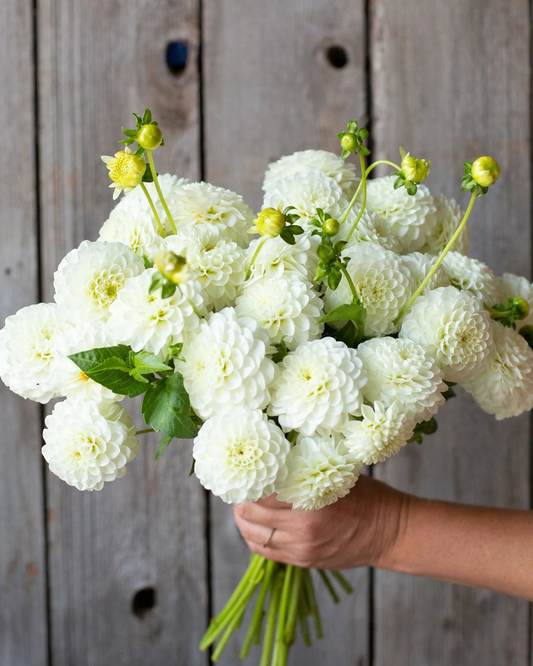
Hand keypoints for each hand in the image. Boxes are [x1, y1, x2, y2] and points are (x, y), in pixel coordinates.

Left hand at [233, 475, 408, 569]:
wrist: (390, 531)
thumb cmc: (365, 495)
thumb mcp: (335, 471)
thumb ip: (304, 468)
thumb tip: (273, 453)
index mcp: (310, 499)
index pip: (261, 489)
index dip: (248, 478)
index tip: (245, 468)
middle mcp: (302, 527)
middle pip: (251, 512)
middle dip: (241, 498)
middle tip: (241, 486)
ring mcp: (301, 548)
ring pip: (253, 534)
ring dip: (243, 519)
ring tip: (243, 504)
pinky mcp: (303, 561)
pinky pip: (264, 551)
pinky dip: (253, 537)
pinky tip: (253, 525)